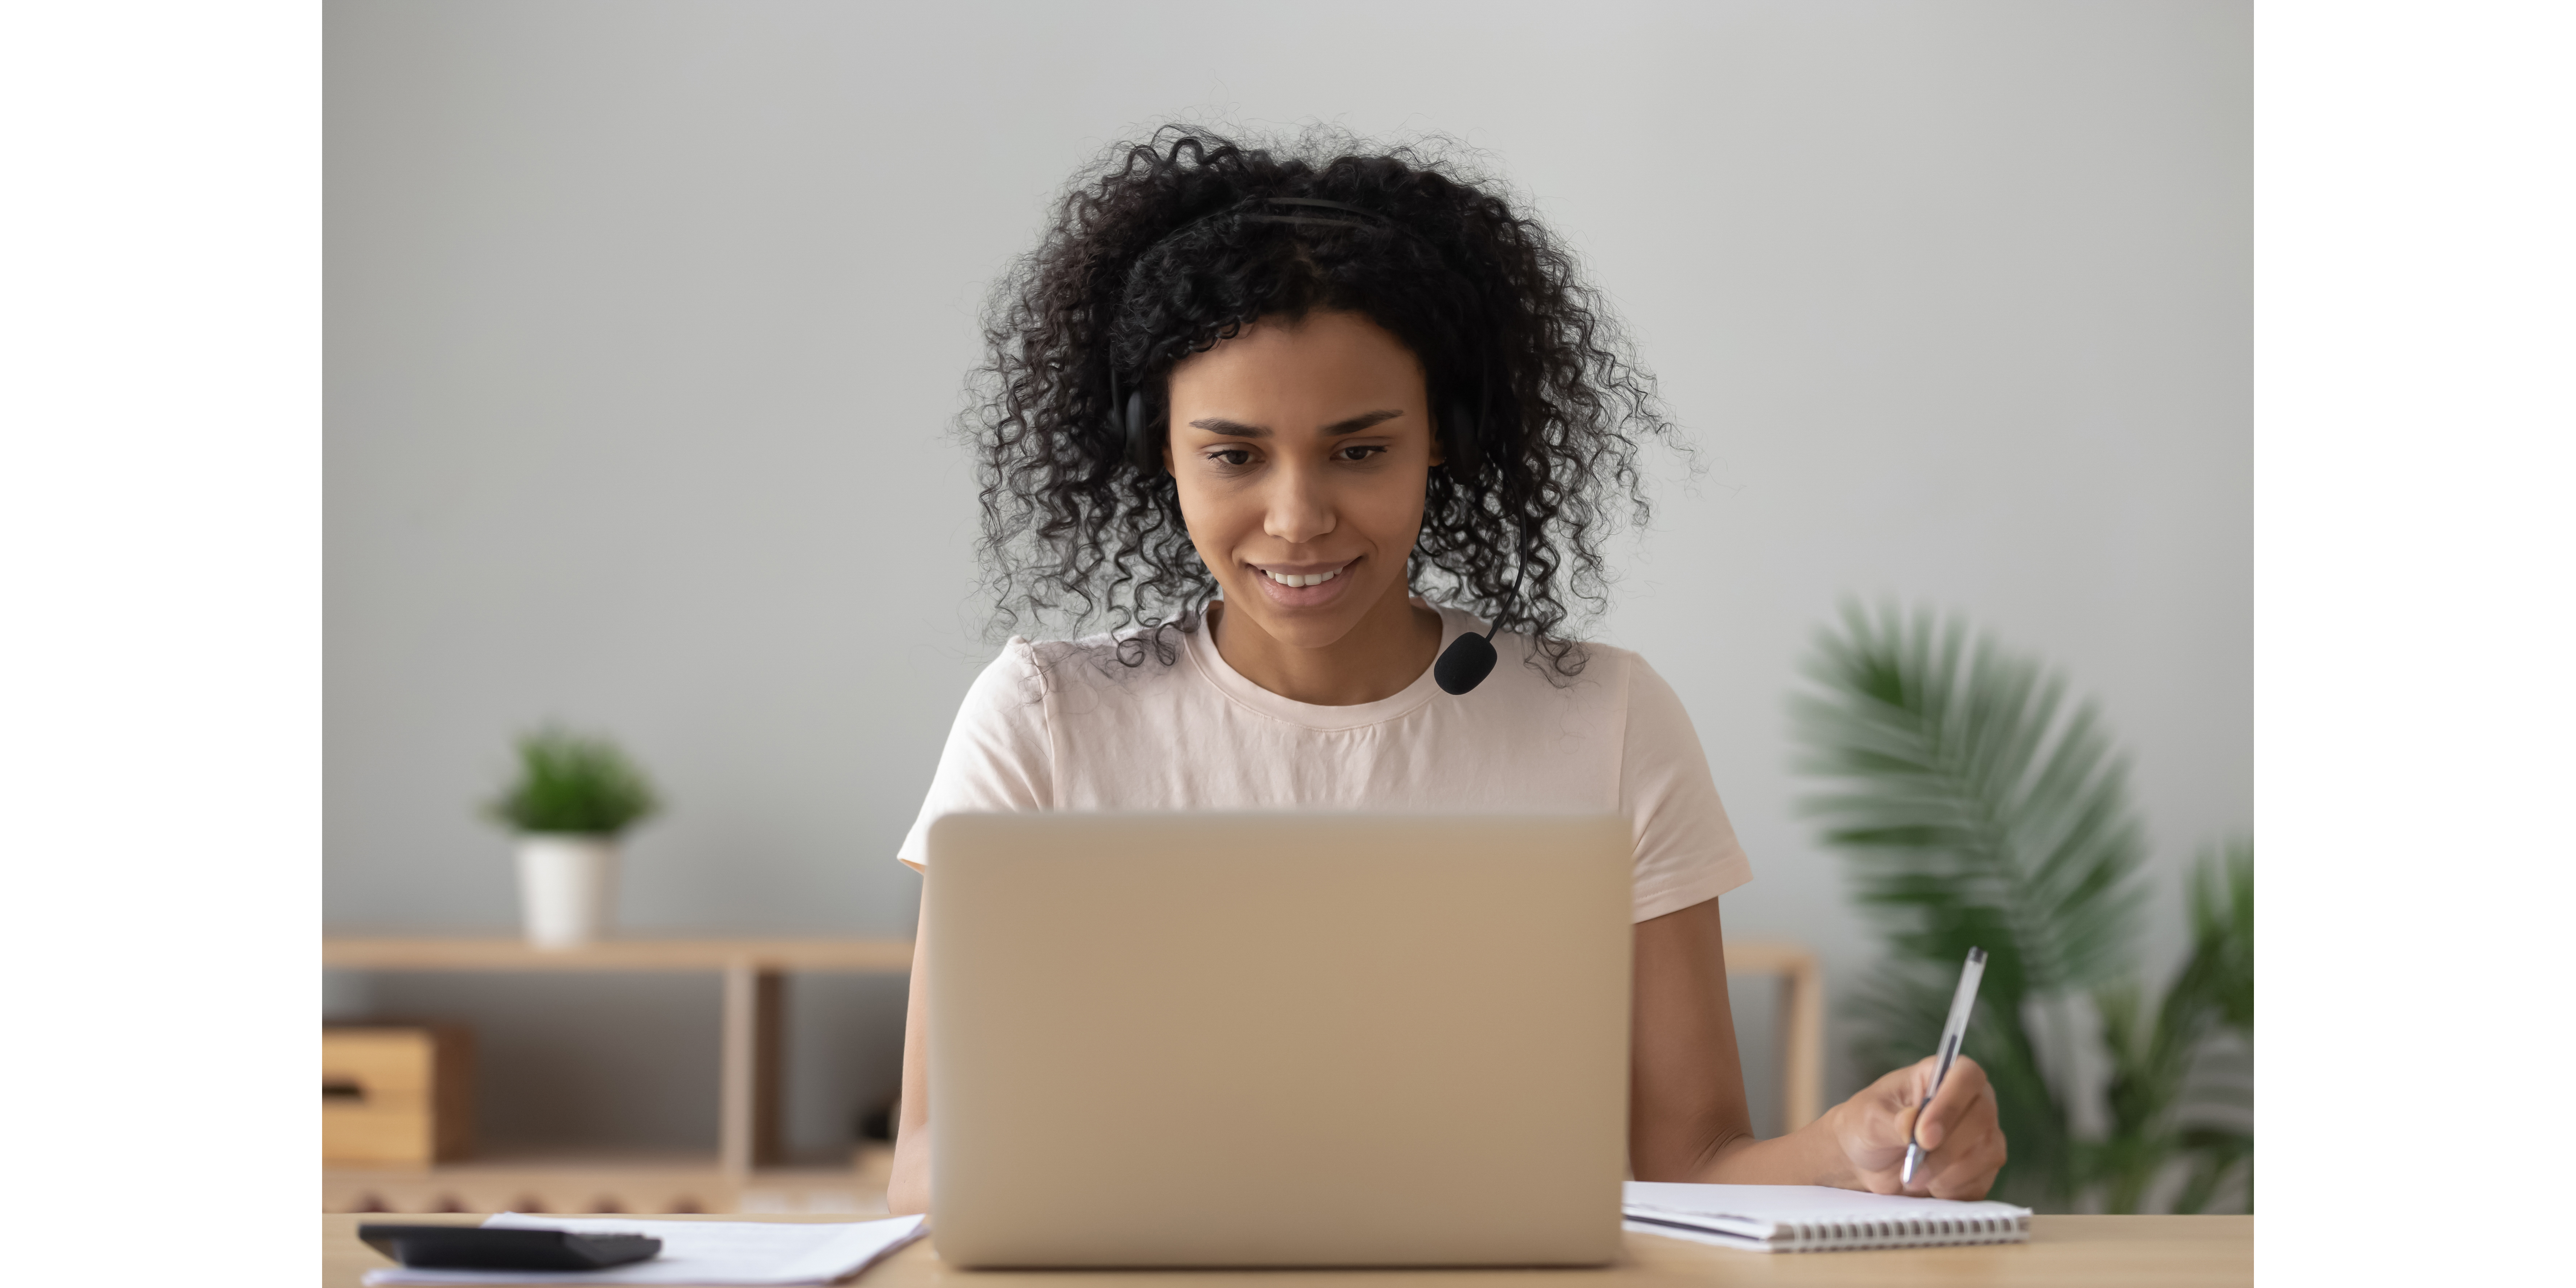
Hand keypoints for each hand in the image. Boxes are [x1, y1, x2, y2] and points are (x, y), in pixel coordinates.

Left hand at [1827, 1055, 2005, 1198]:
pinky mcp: (1982, 1168)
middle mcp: (1970, 1100)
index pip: (1967, 1076)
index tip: (1923, 1136)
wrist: (1868, 1162)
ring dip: (1947, 1173)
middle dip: (1945, 1150)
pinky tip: (1930, 1187)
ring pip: (1986, 1152)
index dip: (1950, 1105)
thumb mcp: (1868, 1119)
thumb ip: (1891, 1121)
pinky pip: (1982, 1181)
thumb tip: (1912, 1123)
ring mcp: (1981, 1134)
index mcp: (1941, 1074)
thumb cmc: (1868, 1126)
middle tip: (1912, 1169)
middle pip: (1982, 1118)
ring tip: (1913, 1178)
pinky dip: (1953, 1190)